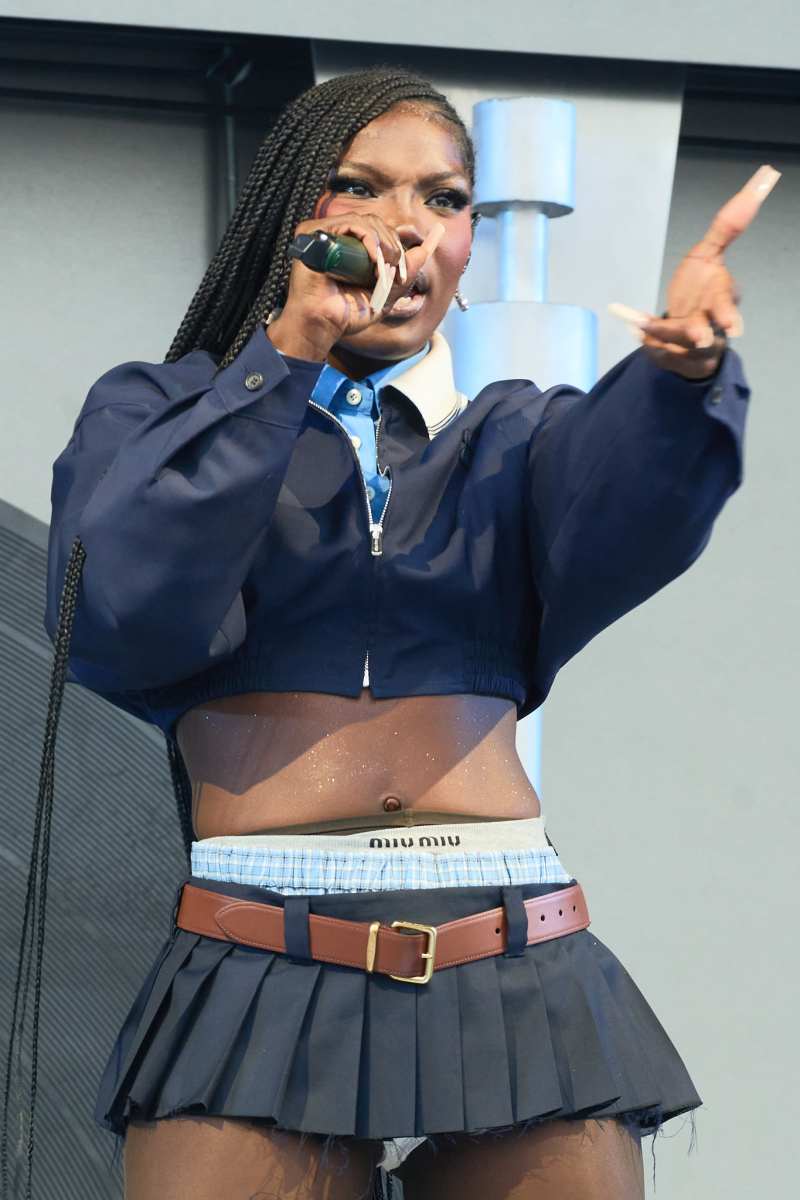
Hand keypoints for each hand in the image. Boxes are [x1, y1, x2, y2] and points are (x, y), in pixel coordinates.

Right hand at [267, 211, 444, 359]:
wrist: (322, 325)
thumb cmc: (346, 315)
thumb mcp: (386, 294)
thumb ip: (406, 273)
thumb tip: (426, 249)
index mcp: (349, 248)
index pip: (380, 232)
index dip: (397, 244)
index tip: (404, 268)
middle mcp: (336, 237)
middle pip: (376, 224)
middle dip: (394, 246)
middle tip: (397, 271)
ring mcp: (324, 233)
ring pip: (366, 222)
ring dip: (384, 243)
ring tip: (385, 268)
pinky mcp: (314, 232)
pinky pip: (351, 223)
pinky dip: (369, 238)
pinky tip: (374, 258)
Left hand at [609, 164, 780, 379]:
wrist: (689, 333)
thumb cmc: (701, 289)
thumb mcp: (709, 254)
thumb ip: (729, 224)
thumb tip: (765, 176)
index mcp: (721, 302)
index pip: (728, 308)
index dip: (731, 317)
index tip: (735, 327)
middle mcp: (708, 327)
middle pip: (706, 334)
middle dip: (701, 335)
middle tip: (700, 339)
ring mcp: (688, 346)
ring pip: (674, 343)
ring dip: (660, 332)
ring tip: (641, 325)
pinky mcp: (668, 356)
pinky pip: (653, 348)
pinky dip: (643, 335)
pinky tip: (630, 321)